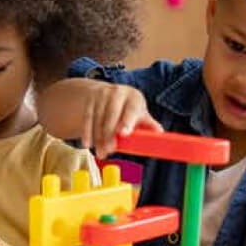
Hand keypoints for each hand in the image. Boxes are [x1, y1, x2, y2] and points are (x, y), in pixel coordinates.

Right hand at [37, 78, 161, 157]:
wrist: (107, 94)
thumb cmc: (128, 109)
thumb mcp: (139, 114)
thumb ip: (148, 124)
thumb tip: (159, 132)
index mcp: (134, 97)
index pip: (131, 109)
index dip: (128, 121)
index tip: (123, 133)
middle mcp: (117, 92)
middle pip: (112, 115)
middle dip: (109, 134)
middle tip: (109, 150)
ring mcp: (101, 95)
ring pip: (98, 118)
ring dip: (98, 137)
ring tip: (101, 152)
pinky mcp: (89, 100)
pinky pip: (87, 118)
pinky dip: (87, 132)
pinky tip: (88, 144)